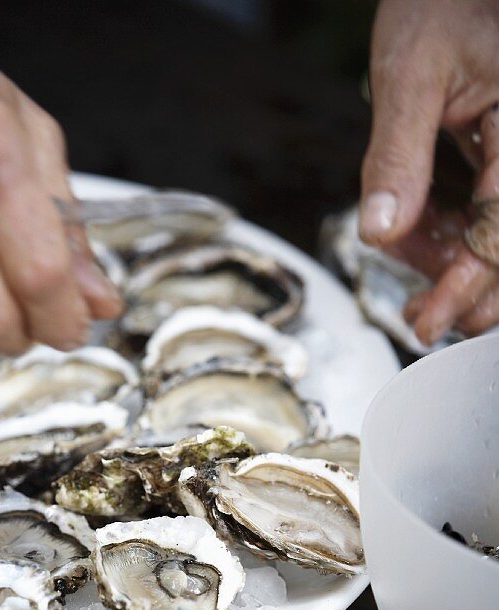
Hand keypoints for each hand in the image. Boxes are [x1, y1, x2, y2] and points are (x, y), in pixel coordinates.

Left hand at [360, 0, 498, 344]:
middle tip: (422, 320)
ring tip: (415, 285)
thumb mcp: (409, 74)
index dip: (469, 279)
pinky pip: (485, 213)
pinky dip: (449, 235)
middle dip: (466, 289)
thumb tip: (380, 233)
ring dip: (455, 268)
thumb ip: (397, 155)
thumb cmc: (438, 6)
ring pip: (497, 235)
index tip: (431, 321)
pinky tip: (417, 241)